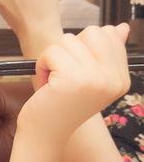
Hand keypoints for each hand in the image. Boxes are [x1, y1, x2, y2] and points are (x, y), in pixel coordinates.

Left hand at [17, 24, 130, 141]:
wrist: (44, 134)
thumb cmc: (60, 102)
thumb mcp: (87, 77)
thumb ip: (104, 52)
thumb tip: (120, 27)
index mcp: (121, 78)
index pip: (108, 34)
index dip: (82, 48)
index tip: (77, 73)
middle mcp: (114, 79)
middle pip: (90, 32)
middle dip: (68, 49)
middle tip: (63, 75)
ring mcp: (96, 79)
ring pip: (68, 40)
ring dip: (52, 58)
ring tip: (54, 81)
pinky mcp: (73, 79)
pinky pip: (51, 51)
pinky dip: (41, 65)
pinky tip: (46, 85)